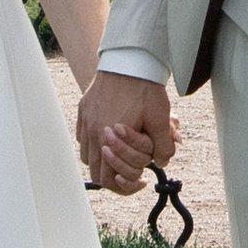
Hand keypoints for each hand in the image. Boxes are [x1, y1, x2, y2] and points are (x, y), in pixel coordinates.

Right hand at [75, 69, 175, 196]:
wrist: (129, 60)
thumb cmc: (144, 89)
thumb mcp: (160, 120)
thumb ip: (163, 146)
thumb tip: (162, 162)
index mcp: (108, 138)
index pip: (108, 179)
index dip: (125, 186)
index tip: (140, 181)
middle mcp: (92, 132)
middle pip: (96, 172)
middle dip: (115, 176)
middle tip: (132, 173)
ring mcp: (85, 121)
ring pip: (88, 156)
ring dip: (104, 161)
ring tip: (122, 155)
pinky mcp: (84, 110)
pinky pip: (83, 138)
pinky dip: (95, 144)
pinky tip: (111, 138)